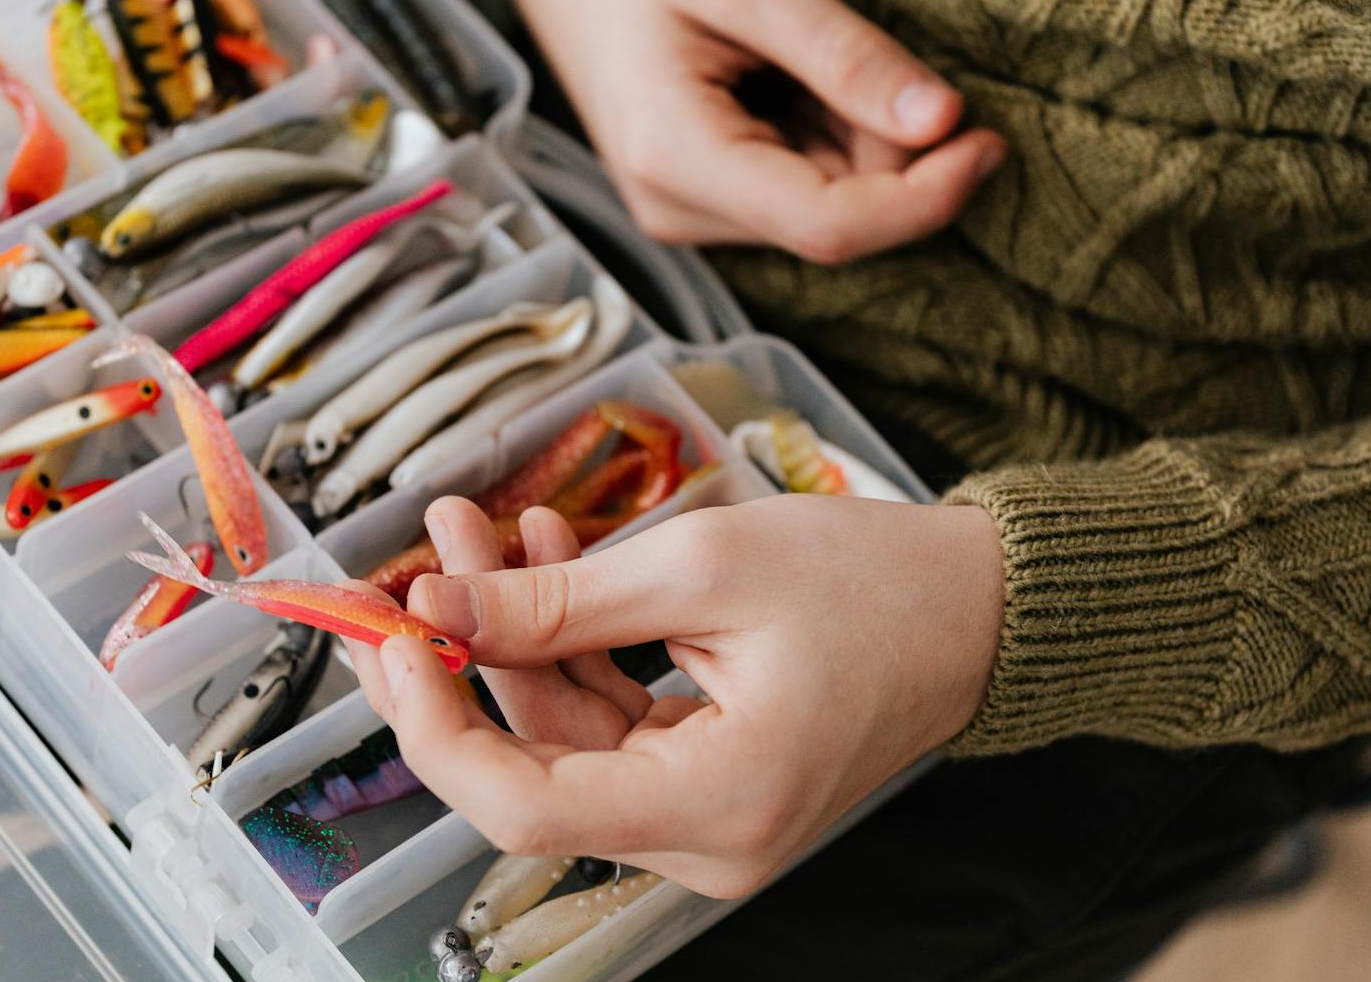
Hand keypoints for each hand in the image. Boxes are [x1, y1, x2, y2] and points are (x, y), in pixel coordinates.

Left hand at [341, 494, 1004, 897]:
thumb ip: (556, 600)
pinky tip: (544, 556)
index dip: (437, 727)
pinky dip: (569, 646)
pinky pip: (606, 723)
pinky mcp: (704, 780)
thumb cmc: (873, 584)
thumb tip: (436, 605)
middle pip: (529, 774)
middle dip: (462, 660)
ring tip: (482, 528)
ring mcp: (707, 818)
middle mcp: (708, 841)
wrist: (976, 608)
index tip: (394, 636)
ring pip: (561, 737)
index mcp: (720, 806)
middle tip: (410, 568)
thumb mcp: (703, 567)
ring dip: (513, 632)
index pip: (522, 808)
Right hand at [487, 0, 1004, 263]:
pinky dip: (824, 133)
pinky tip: (786, 74)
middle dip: (885, 149)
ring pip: (823, 205)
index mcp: (676, 162)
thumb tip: (942, 123)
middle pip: (835, 219)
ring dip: (853, 135)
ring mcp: (685, 209)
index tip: (987, 138)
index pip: (831, 227)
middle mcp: (677, 211)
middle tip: (871, 52)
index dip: (926, 196)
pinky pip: (796, 185)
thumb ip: (844, 54)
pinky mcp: (698, 194)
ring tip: (800, 51)